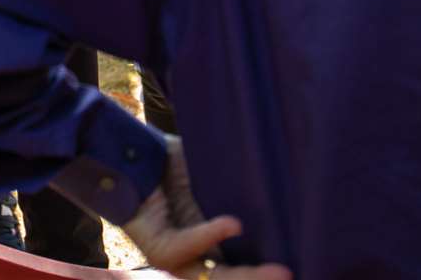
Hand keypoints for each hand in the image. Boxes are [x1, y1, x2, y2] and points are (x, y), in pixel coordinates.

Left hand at [123, 137, 290, 279]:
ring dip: (246, 274)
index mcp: (208, 243)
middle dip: (260, 277)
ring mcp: (175, 256)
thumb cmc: (169, 164)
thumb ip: (233, 186)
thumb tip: (277, 180)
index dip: (262, 269)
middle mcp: (193, 256)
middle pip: (229, 277)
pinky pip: (184, 247)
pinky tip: (233, 225)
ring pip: (213, 276)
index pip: (237, 266)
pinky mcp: (156, 246)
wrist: (128, 154)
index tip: (292, 266)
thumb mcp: (207, 177)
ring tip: (279, 270)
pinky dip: (209, 235)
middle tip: (290, 273)